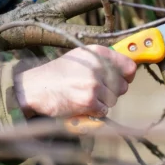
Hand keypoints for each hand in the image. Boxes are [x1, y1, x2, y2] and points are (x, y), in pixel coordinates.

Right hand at [15, 45, 136, 117]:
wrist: (35, 87)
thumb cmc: (60, 72)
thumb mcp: (82, 56)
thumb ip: (104, 60)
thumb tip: (129, 69)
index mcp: (99, 53)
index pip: (129, 66)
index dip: (128, 76)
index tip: (124, 79)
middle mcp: (98, 66)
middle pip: (123, 86)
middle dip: (112, 91)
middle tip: (95, 90)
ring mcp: (94, 84)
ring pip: (113, 100)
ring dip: (102, 102)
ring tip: (84, 95)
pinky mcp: (89, 101)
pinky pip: (103, 110)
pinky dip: (94, 111)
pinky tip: (81, 103)